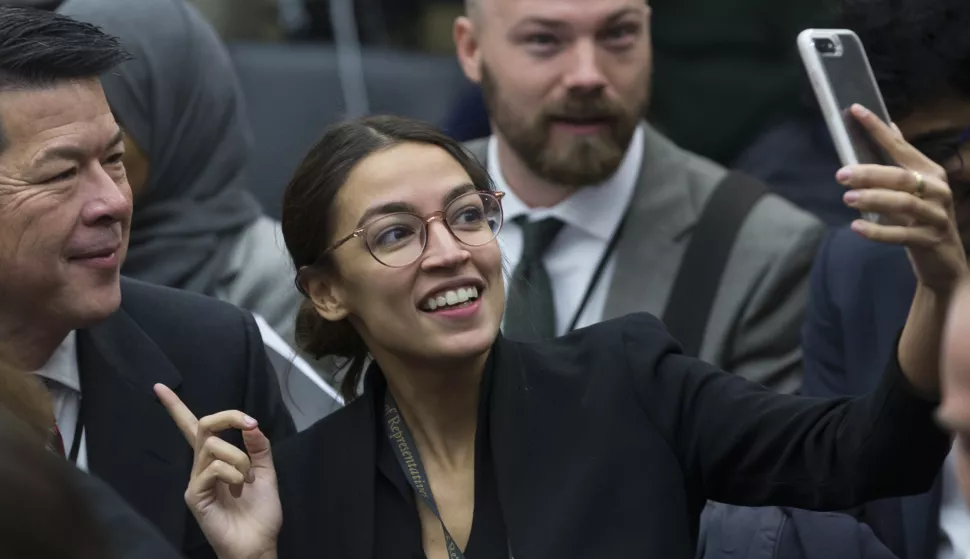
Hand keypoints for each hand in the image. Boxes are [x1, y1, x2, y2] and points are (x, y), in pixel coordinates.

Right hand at [154, 384, 280, 558]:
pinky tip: (238, 487)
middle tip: (249, 424)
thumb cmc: (260, 511)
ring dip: (240, 457)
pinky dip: (233, 472)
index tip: (160, 386)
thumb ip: (259, 447)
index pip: (193, 428)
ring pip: (212, 446)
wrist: (258, 542)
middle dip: (228, 417)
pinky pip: (212, 468)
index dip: (175, 407)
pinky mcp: (194, 495)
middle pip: (203, 425)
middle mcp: (201, 466)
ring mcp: (196, 480)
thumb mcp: (266, 472)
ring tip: (246, 479)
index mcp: (217, 458)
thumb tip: (251, 424)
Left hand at [838, 104, 967, 295]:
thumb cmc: (922, 218)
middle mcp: (937, 189)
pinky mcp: (930, 239)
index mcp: (930, 172)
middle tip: (841, 174)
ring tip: (847, 198)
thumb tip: (891, 126)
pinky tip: (856, 227)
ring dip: (873, 199)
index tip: (856, 111)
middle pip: (901, 176)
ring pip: (904, 203)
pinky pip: (902, 234)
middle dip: (870, 173)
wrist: (945, 261)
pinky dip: (877, 231)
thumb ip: (901, 160)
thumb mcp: (913, 187)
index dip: (878, 129)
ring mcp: (937, 215)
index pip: (901, 146)